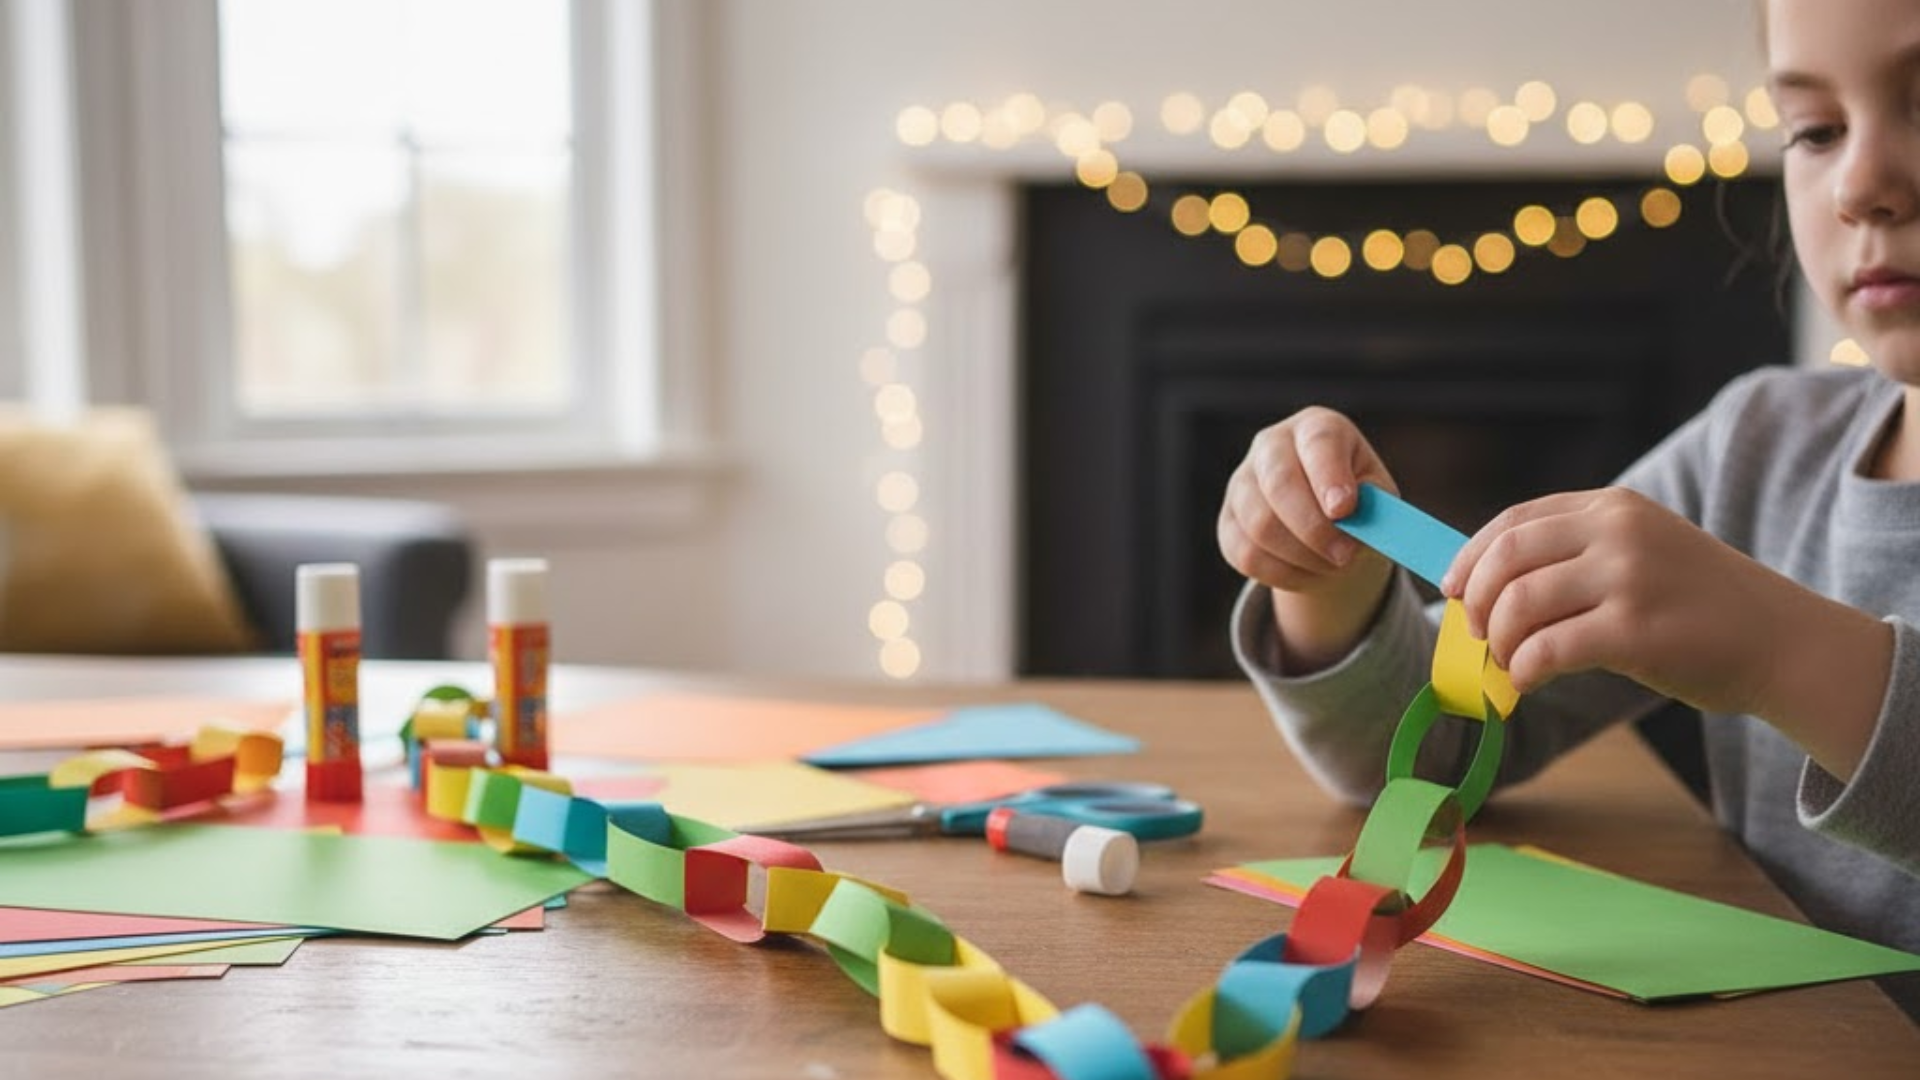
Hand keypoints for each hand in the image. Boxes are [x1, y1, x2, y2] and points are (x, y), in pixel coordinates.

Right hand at [1217, 407, 1397, 592]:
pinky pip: (1246, 555)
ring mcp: (1241, 482)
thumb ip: (1374, 502)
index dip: (1329, 476)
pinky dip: (1282, 574)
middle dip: (1314, 528)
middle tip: (1344, 556)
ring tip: (1332, 564)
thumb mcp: (1377, 493)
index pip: (1318, 442)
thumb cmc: (1356, 498)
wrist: (1326, 520)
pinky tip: (1306, 572)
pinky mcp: (1227, 521)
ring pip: (1260, 525)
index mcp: (1315, 427)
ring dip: (1302, 557)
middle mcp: (1271, 445)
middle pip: (1280, 483)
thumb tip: (1355, 520)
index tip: (1344, 510)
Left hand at [1443, 487, 1887, 777]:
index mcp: (1613, 507)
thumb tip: (1485, 589)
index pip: (1514, 522)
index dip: (1471, 558)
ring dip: (1499, 641)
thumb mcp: (1642, 553)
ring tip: (1508, 663)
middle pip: (1507, 559)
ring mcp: (1628, 579)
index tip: (1452, 590)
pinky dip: (1522, 669)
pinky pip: (1548, 649)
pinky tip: (1526, 682)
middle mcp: (1618, 533)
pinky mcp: (1636, 631)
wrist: (1782, 641)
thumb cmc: (1699, 606)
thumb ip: (1576, 557)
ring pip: (1520, 604)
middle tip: (1476, 634)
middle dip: (1475, 600)